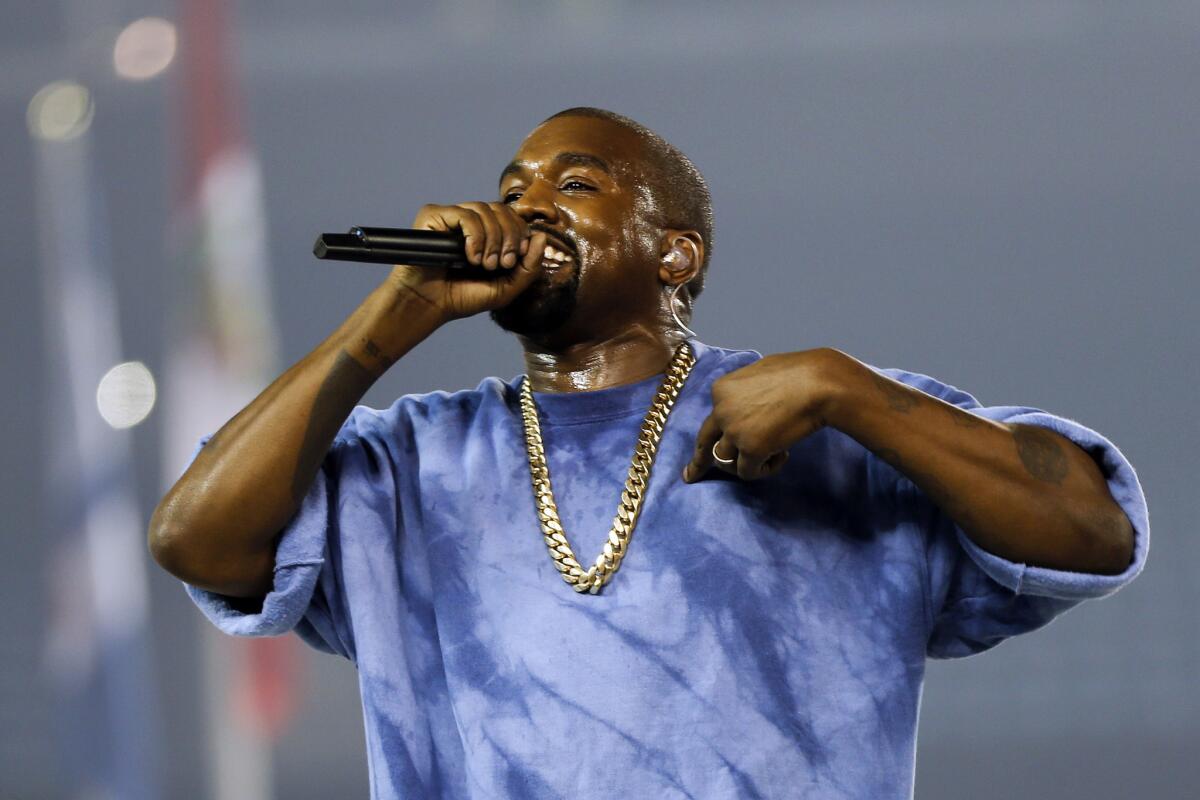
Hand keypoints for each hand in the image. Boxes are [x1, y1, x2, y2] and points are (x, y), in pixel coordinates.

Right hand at [386, 201, 547, 321]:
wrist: (429, 304)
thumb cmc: (462, 298)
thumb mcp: (505, 289)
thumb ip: (529, 267)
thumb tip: (541, 236)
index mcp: (487, 234)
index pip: (512, 217)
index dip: (520, 233)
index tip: (517, 259)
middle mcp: (470, 222)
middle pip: (502, 209)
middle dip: (510, 236)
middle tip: (502, 264)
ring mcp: (452, 217)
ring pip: (484, 209)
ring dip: (492, 239)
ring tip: (484, 264)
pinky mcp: (434, 215)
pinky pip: (464, 213)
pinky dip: (474, 235)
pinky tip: (470, 256)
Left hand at [682, 348, 848, 482]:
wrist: (819, 384)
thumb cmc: (799, 374)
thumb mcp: (760, 374)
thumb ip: (745, 392)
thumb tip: (749, 405)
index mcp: (721, 390)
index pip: (712, 419)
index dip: (716, 433)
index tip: (704, 447)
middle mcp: (720, 410)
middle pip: (705, 442)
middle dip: (698, 462)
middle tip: (691, 475)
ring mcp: (733, 431)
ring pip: (725, 461)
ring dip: (746, 462)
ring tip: (773, 453)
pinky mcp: (750, 449)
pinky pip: (748, 473)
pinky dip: (765, 469)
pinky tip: (783, 456)